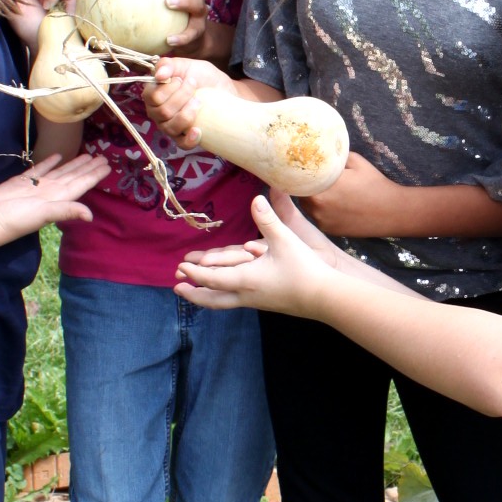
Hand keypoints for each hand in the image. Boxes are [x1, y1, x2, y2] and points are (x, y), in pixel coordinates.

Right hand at [0, 152, 108, 241]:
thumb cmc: (16, 219)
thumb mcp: (44, 214)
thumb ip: (67, 211)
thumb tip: (90, 216)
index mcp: (59, 197)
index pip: (82, 183)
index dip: (95, 175)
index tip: (108, 166)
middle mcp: (52, 191)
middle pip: (75, 176)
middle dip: (89, 167)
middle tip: (103, 156)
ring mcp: (38, 186)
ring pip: (61, 171)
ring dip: (74, 164)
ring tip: (87, 155)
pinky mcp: (24, 181)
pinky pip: (41, 169)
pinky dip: (50, 162)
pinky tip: (58, 156)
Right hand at [143, 53, 233, 143]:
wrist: (223, 89)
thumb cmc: (201, 77)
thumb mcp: (185, 65)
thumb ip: (169, 65)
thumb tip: (159, 75)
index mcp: (153, 95)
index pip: (152, 97)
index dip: (169, 87)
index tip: (182, 79)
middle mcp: (157, 113)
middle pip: (163, 111)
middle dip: (182, 96)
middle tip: (194, 86)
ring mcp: (169, 127)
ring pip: (170, 127)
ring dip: (187, 113)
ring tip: (199, 102)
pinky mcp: (183, 138)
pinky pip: (181, 144)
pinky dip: (189, 138)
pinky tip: (198, 130)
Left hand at [176, 191, 338, 313]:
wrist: (325, 297)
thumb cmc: (304, 268)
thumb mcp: (285, 239)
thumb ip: (269, 218)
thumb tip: (256, 197)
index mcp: (246, 279)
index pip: (211, 278)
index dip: (195, 273)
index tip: (180, 267)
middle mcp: (247, 294)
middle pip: (212, 298)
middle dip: (193, 293)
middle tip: (177, 287)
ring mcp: (256, 302)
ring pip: (223, 303)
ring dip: (206, 297)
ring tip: (195, 293)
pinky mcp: (266, 303)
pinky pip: (236, 302)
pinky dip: (223, 297)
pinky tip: (227, 292)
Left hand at [300, 152, 410, 236]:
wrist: (393, 212)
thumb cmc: (375, 184)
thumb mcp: (355, 162)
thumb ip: (334, 157)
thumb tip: (322, 151)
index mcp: (320, 189)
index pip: (296, 180)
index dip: (294, 173)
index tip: (294, 167)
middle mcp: (317, 208)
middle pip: (300, 194)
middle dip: (304, 185)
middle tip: (310, 176)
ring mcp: (323, 221)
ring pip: (308, 207)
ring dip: (312, 198)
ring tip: (324, 189)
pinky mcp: (331, 230)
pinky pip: (318, 217)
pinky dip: (322, 210)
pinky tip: (334, 203)